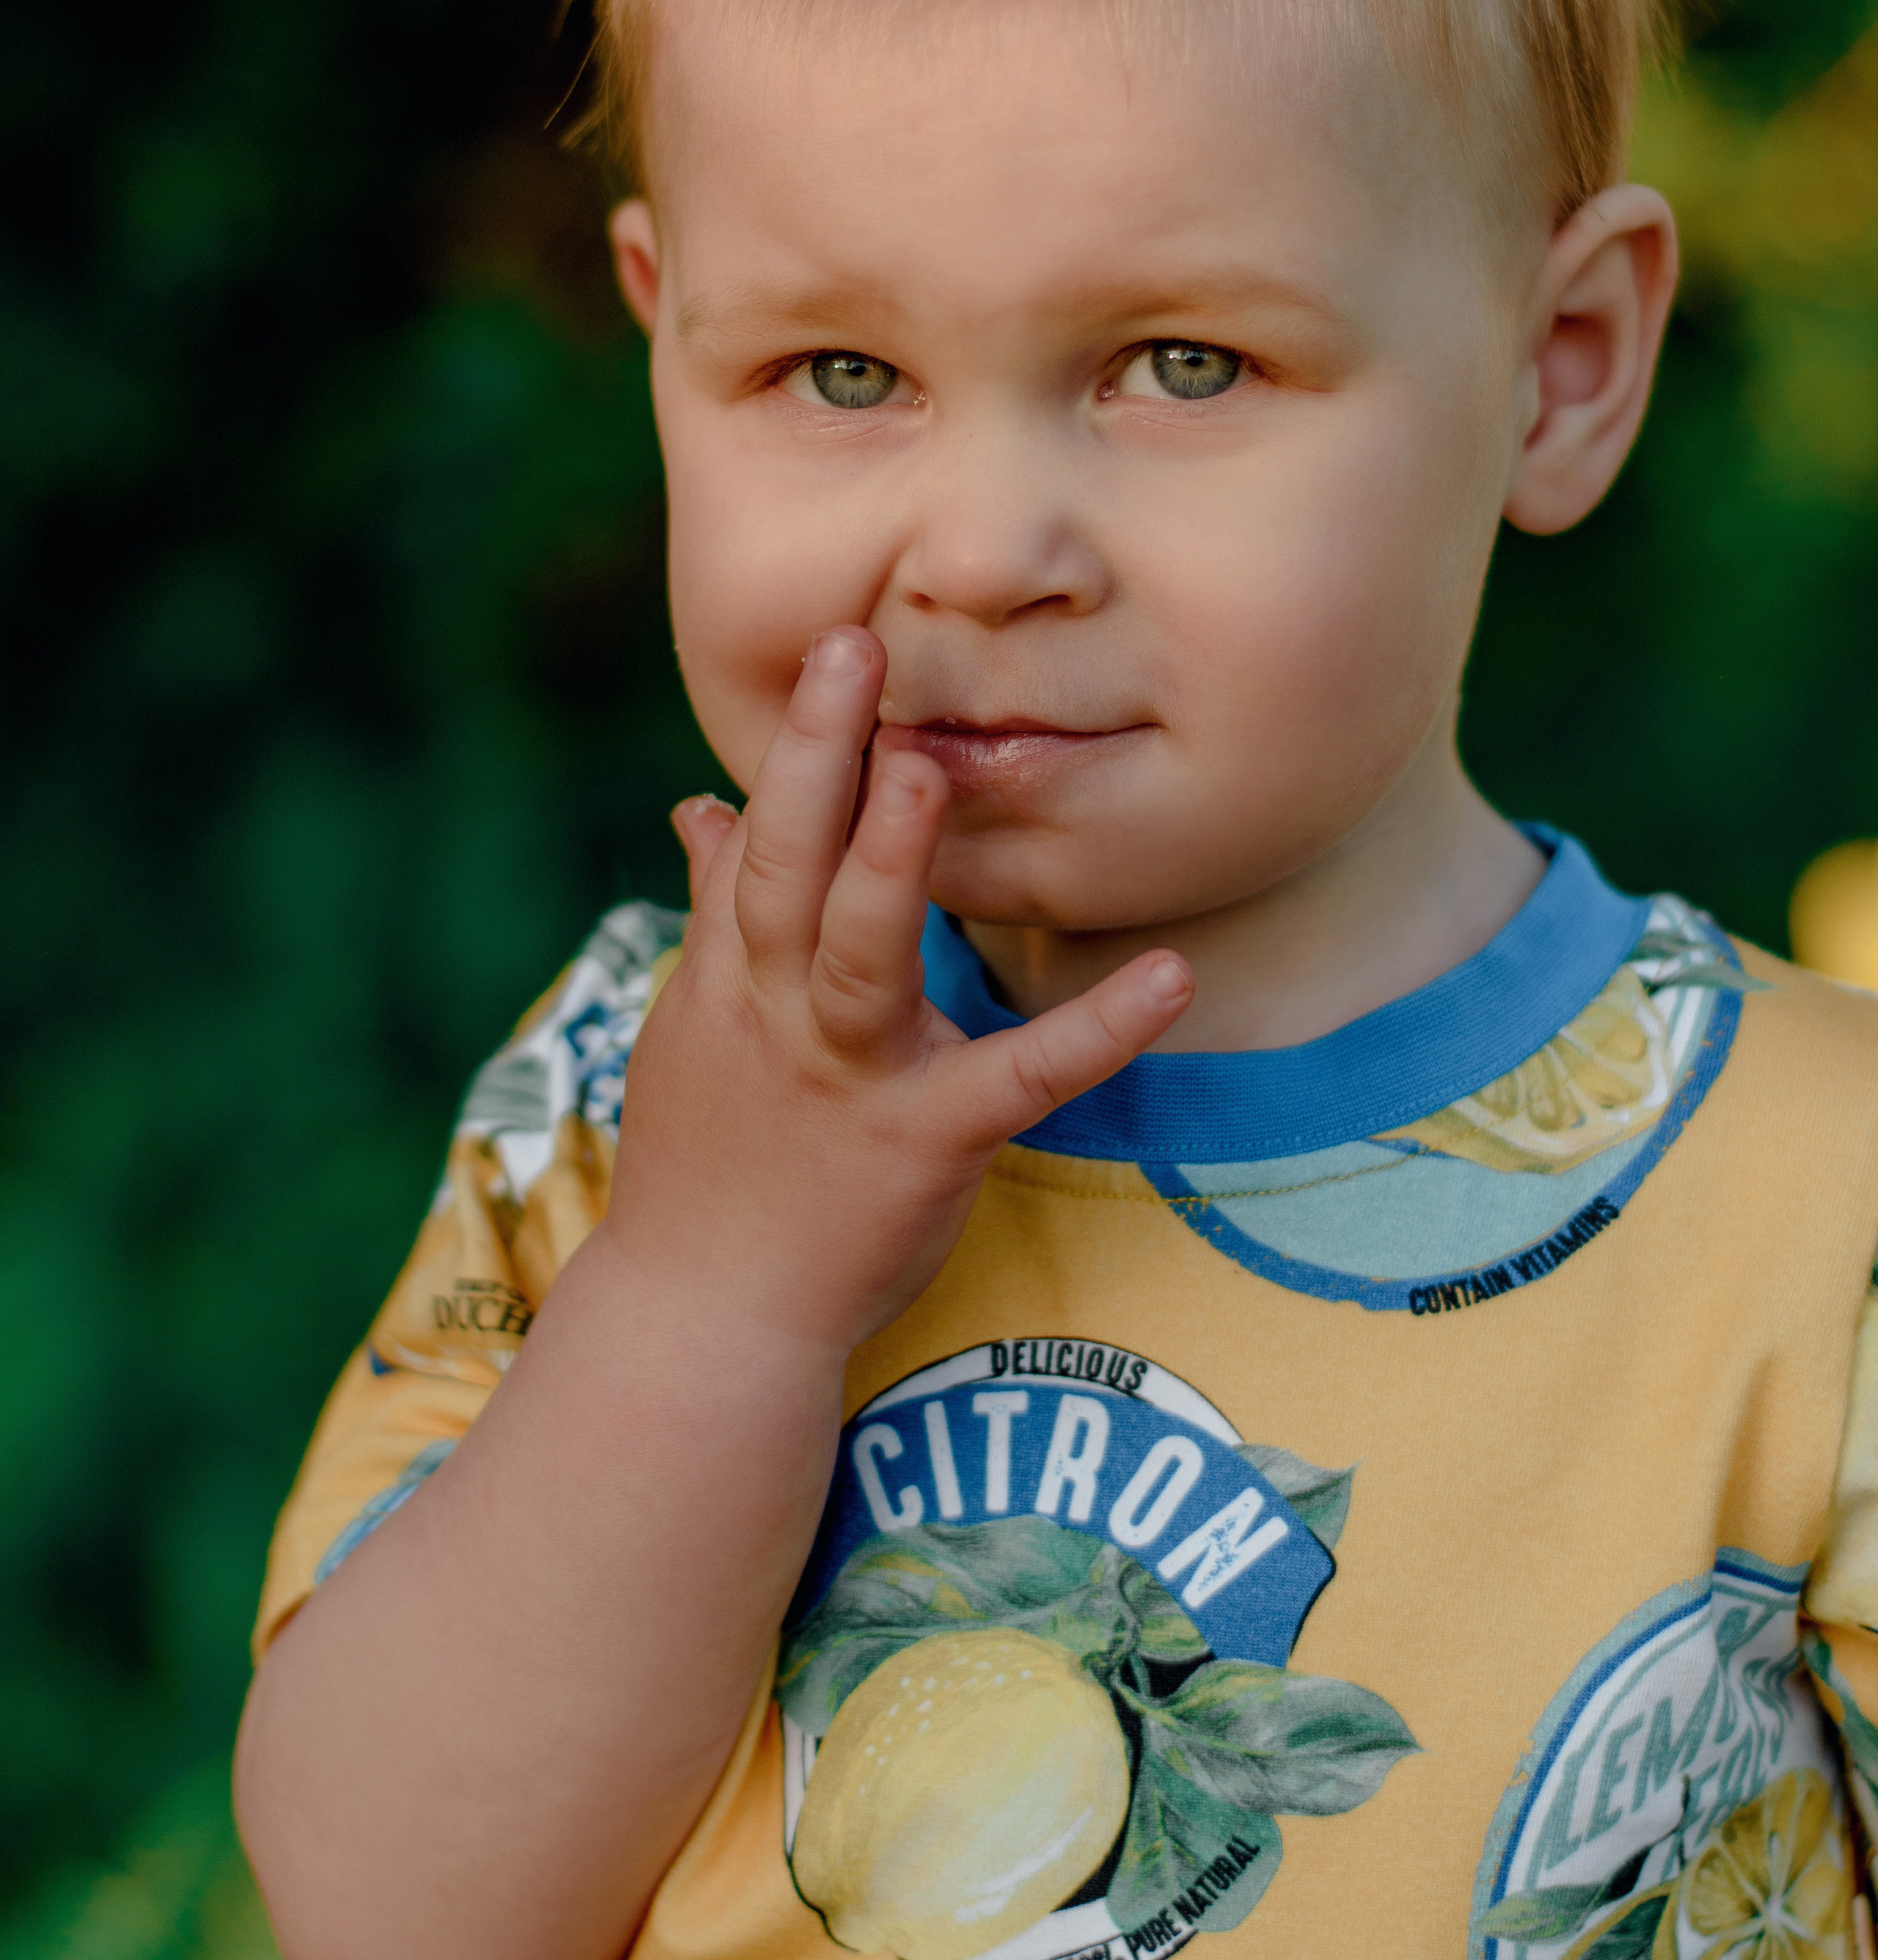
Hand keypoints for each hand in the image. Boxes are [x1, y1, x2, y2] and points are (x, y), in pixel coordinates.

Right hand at [603, 626, 1191, 1355]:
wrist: (705, 1315)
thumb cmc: (707, 1157)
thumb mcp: (692, 1023)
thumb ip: (714, 909)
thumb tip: (703, 804)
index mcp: (730, 974)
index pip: (760, 840)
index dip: (796, 745)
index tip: (835, 644)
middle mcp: (778, 1011)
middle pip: (788, 869)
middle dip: (816, 758)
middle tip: (854, 648)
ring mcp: (849, 1075)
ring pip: (862, 955)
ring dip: (889, 863)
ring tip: (927, 771)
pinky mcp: (924, 1141)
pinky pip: (1020, 1077)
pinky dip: (1097, 1028)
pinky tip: (1169, 974)